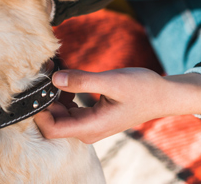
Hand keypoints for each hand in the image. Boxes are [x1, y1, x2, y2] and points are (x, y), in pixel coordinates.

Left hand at [33, 68, 200, 143]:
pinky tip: (67, 75)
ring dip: (53, 94)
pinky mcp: (91, 116)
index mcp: (91, 126)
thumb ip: (82, 80)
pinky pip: (69, 109)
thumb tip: (55, 78)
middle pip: (52, 121)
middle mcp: (87, 130)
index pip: (51, 129)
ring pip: (60, 114)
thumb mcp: (112, 81)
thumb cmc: (142, 89)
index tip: (38, 87)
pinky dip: (64, 94)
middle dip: (45, 98)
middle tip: (44, 71)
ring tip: (54, 69)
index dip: (39, 111)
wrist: (162, 95)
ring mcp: (89, 124)